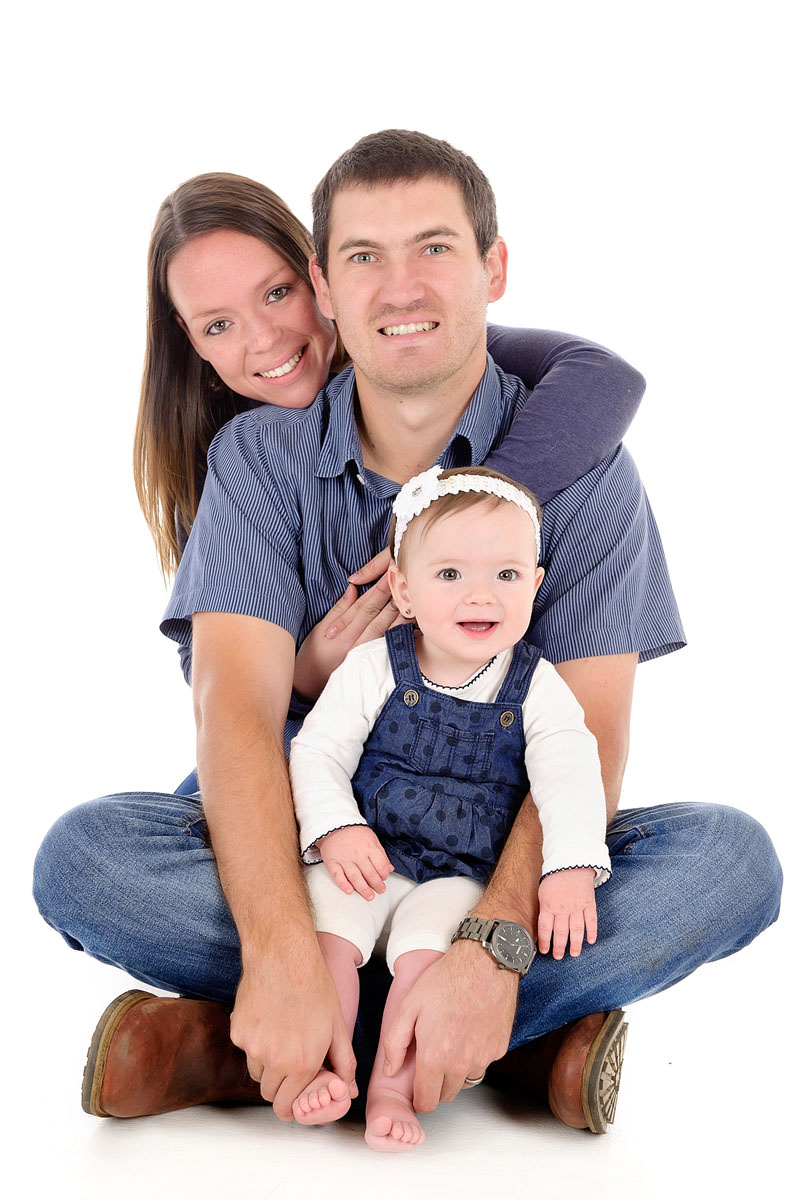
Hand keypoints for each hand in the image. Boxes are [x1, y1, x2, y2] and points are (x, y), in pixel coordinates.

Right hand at [229, 952, 356, 1121]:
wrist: (283, 955)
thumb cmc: (313, 985)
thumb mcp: (337, 1024)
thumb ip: (344, 1063)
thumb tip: (349, 1090)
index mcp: (302, 1063)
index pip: (285, 1107)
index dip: (290, 1103)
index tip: (292, 1095)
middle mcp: (275, 1060)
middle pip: (269, 1092)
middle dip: (280, 1083)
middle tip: (291, 1059)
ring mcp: (253, 1046)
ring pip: (257, 1070)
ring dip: (266, 1062)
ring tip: (282, 1032)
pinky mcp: (238, 1031)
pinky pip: (245, 1048)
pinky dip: (254, 1040)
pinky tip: (268, 1017)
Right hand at [292, 549, 402, 702]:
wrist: (308, 686)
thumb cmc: (312, 655)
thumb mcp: (319, 629)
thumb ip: (339, 609)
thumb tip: (354, 588)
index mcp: (343, 632)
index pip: (365, 604)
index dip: (378, 588)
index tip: (389, 573)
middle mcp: (356, 643)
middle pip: (380, 614)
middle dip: (394, 594)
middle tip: (406, 578)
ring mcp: (365, 655)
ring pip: (388, 629)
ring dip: (402, 612)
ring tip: (414, 596)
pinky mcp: (371, 664)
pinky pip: (389, 646)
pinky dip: (401, 634)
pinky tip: (412, 623)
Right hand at [319, 825, 393, 899]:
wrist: (334, 825)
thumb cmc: (355, 833)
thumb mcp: (372, 839)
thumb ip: (381, 855)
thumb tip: (390, 869)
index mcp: (369, 847)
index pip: (380, 865)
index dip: (384, 874)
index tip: (384, 878)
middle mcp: (357, 855)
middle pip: (370, 874)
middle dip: (377, 885)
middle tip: (380, 890)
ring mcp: (344, 859)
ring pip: (355, 878)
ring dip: (364, 889)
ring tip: (370, 896)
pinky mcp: (332, 862)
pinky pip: (338, 876)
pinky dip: (344, 885)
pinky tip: (350, 891)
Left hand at [381, 940, 518, 1112]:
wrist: (484, 963)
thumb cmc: (445, 980)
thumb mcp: (409, 1006)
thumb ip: (395, 1043)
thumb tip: (391, 1069)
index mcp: (435, 1057)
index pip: (426, 1102)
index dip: (418, 1098)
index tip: (417, 1087)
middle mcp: (461, 1064)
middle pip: (446, 1095)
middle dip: (436, 1083)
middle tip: (432, 1057)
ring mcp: (483, 1058)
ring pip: (465, 1081)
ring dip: (456, 1071)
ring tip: (451, 1041)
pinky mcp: (499, 1049)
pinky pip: (483, 1063)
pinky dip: (475, 1055)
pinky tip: (469, 1031)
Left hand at [537, 868, 596, 958]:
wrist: (571, 863)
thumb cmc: (555, 879)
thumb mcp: (543, 893)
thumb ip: (544, 910)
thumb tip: (543, 928)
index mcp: (549, 905)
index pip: (545, 928)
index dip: (544, 942)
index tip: (544, 951)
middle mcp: (563, 908)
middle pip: (561, 932)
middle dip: (559, 947)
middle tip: (559, 956)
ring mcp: (577, 906)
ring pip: (577, 930)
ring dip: (576, 944)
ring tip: (575, 953)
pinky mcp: (589, 903)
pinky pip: (591, 920)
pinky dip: (592, 931)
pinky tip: (591, 941)